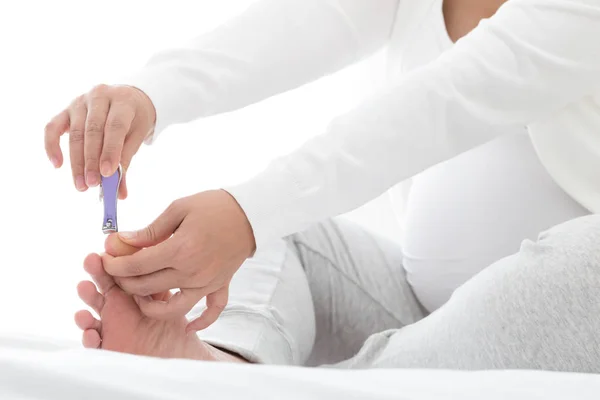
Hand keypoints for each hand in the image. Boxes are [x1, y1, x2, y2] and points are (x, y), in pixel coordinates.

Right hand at [44, 84, 155, 198]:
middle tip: (93, 184)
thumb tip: (119, 194)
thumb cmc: (134, 120)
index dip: (111, 150)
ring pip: (74, 133)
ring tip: (82, 185)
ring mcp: (80, 101)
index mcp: (123, 100)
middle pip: (92, 131)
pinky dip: (52, 146)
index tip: (108, 174)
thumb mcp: (137, 136)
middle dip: (92, 161)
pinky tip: (57, 165)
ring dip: (77, 162)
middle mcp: (99, 96)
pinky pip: (52, 127)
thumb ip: (126, 161)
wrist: (127, 99)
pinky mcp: (65, 110)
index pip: (115, 126)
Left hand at [103, 190, 256, 331]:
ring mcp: (207, 282)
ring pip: (173, 308)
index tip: (104, 258)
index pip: (137, 265)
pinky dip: (201, 323)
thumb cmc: (213, 206)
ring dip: (150, 307)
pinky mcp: (220, 285)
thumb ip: (150, 230)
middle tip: (116, 272)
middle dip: (124, 281)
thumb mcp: (178, 208)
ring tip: (139, 297)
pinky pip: (212, 311)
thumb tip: (122, 241)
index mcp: (179, 250)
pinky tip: (186, 327)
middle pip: (147, 287)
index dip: (115, 264)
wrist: (249, 214)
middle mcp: (192, 272)